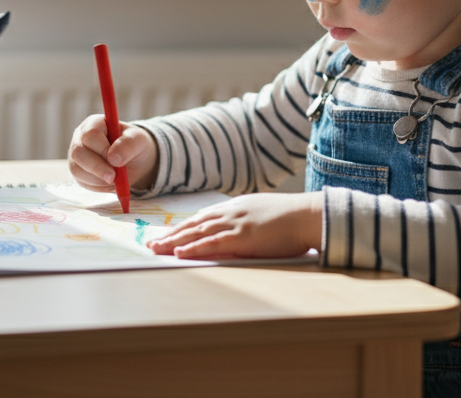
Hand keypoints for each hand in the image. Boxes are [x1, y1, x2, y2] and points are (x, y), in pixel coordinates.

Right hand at [68, 114, 158, 192]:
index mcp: (94, 123)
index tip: (116, 162)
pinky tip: (110, 182)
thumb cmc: (135, 146)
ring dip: (98, 179)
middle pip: (78, 153)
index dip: (102, 149)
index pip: (90, 134)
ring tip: (116, 179)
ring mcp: (77, 155)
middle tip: (113, 178)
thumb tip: (113, 158)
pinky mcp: (78, 171)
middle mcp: (80, 138)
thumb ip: (128, 145)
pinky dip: (97, 186)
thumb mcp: (138, 141)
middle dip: (96, 168)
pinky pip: (81, 181)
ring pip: (77, 169)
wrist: (135, 161)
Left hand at [146, 192, 323, 259]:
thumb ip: (247, 221)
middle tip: (151, 244)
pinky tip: (179, 252)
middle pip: (193, 224)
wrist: (309, 215)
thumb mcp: (264, 214)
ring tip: (156, 249)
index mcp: (236, 207)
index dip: (182, 226)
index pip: (202, 217)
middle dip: (170, 235)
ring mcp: (235, 224)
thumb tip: (237, 233)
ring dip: (174, 242)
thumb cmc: (292, 218)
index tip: (167, 234)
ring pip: (197, 233)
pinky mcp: (242, 237)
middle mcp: (231, 212)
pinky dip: (194, 248)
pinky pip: (212, 243)